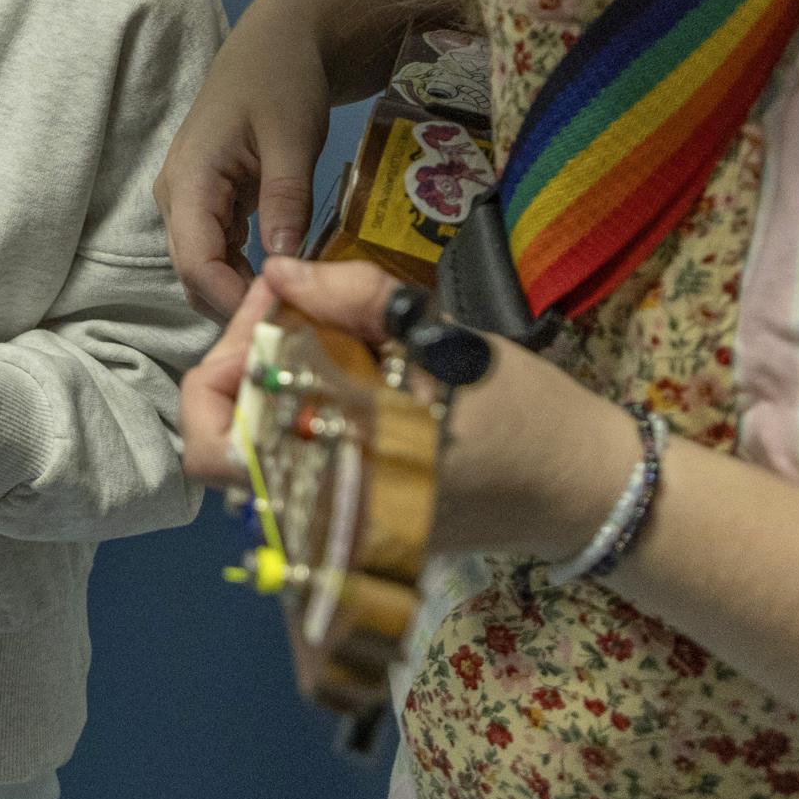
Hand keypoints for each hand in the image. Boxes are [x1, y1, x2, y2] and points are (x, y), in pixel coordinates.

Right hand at [154, 0, 338, 317]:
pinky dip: (244, 274)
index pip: (196, 263)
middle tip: (292, 325)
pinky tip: (282, 282)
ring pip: (203, 268)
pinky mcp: (209, 203)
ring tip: (292, 308)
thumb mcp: (291, 137)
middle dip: (234, 306)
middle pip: (193, 274)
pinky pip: (217, 252)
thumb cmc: (281, 80)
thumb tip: (285, 263)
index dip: (231, 300)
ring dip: (240, 292)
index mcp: (189, 179)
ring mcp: (189, 201)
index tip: (279, 320)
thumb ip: (285, 198)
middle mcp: (177, 197)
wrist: (276, 42)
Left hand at [180, 256, 640, 564]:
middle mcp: (323, 515)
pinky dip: (300, 411)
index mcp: (336, 475)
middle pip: (225, 445)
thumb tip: (281, 271)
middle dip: (244, 366)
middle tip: (290, 311)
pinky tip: (340, 370)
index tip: (273, 305)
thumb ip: (353, 298)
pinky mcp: (359, 521)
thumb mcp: (440, 337)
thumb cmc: (523, 414)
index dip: (221, 365)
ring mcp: (339, 526)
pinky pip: (297, 464)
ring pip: (256, 451)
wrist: (586, 488)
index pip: (212, 447)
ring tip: (316, 334)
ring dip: (269, 386)